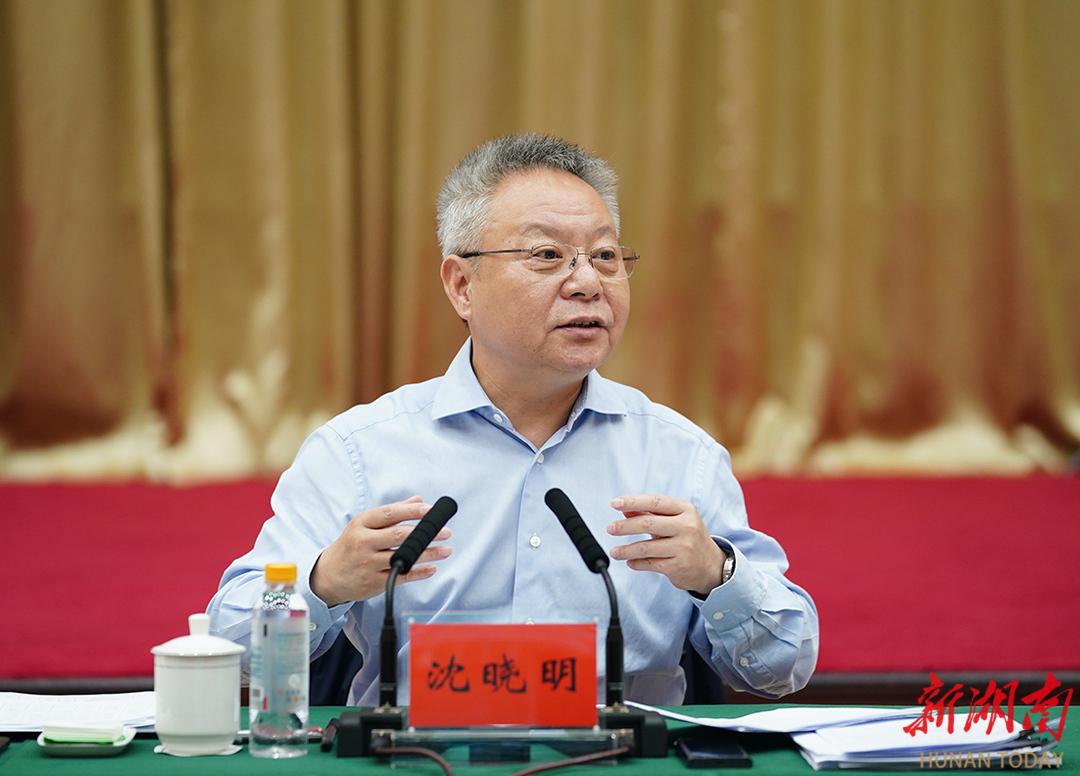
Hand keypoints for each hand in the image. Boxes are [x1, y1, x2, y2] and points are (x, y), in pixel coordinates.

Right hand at [310, 496, 452, 605]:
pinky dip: (418, 572)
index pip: (389, 514)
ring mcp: (368, 564)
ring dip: (428, 554)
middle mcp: (364, 543)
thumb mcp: (364, 524)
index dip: (412, 511)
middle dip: (425, 533)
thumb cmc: (351, 545)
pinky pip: (401, 577)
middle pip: (398, 535)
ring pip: (402, 557)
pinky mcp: (374, 582)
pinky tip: (432, 568)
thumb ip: (392, 512)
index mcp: (361, 524)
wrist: (327, 576)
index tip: (431, 510)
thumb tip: (418, 500)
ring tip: (446, 550)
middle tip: (446, 531)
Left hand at [607, 494, 725, 595]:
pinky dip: (637, 563)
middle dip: (625, 526)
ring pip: (647, 547)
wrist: (711, 566)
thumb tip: (624, 509)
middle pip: (648, 523)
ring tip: (615, 552)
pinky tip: (630, 562)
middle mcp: (687, 526)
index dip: (633, 501)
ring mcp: (684, 547)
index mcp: (685, 510)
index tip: (615, 504)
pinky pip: (651, 564)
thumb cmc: (688, 537)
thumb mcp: (674, 520)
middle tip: (610, 528)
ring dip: (626, 550)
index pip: (655, 501)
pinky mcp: (679, 566)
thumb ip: (650, 513)